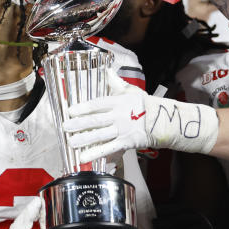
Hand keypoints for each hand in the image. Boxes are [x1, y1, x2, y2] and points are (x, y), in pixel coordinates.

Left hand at [63, 70, 218, 162]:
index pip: (97, 104)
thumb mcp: (131, 91)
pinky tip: (84, 158)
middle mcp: (118, 115)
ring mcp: (122, 129)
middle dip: (78, 124)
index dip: (82, 108)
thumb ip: (115, 83)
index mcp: (118, 101)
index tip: (70, 111)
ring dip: (84, 139)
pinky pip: (109, 148)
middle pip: (95, 120)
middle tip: (65, 128)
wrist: (164, 120)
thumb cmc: (146, 105)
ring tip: (71, 143)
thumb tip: (106, 71)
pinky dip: (96, 154)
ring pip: (99, 135)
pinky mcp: (127, 142)